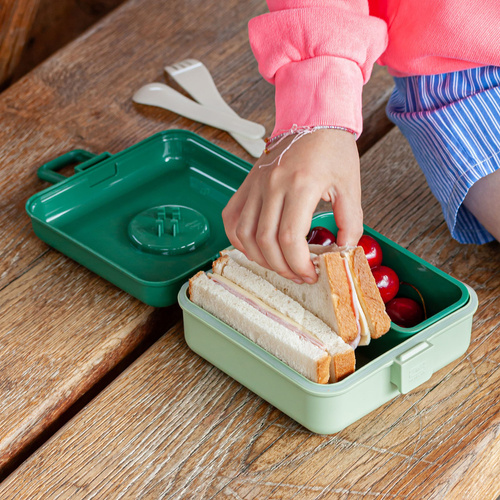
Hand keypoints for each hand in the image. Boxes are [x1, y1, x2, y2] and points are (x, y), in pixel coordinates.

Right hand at [222, 128, 362, 283]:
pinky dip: (238, 239)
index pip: (289, 239)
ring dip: (260, 258)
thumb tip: (344, 253)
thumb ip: (350, 223)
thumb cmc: (333, 150)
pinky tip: (255, 247)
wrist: (313, 118)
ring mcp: (256, 185)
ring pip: (244, 234)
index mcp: (300, 185)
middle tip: (298, 275)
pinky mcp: (247, 184)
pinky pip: (232, 218)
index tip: (311, 274)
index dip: (299, 265)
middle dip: (282, 268)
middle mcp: (272, 185)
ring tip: (279, 265)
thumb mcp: (350, 187)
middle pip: (265, 242)